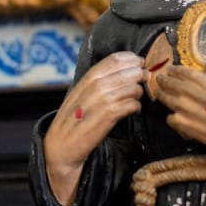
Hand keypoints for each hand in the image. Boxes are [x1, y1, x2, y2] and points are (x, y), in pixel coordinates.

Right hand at [43, 51, 145, 205]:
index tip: (139, 64)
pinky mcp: (109, 116)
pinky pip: (133, 105)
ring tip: (134, 99)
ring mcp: (103, 100)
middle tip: (142, 82)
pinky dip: (136, 107)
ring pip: (134, 88)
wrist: (63, 146)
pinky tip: (132, 111)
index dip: (132, 60)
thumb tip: (126, 68)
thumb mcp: (81, 93)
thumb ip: (99, 80)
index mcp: (88, 77)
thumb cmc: (74, 119)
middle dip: (140, 75)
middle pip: (130, 71)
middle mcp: (95, 86)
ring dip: (139, 93)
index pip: (116, 59)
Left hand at [155, 63, 205, 166]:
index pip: (186, 73)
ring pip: (169, 100)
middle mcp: (197, 96)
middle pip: (174, 85)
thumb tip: (205, 64)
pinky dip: (170, 117)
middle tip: (159, 78)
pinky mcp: (188, 126)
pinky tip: (172, 115)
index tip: (170, 69)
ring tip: (159, 92)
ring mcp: (191, 111)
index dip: (176, 70)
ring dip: (162, 95)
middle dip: (165, 80)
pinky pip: (172, 119)